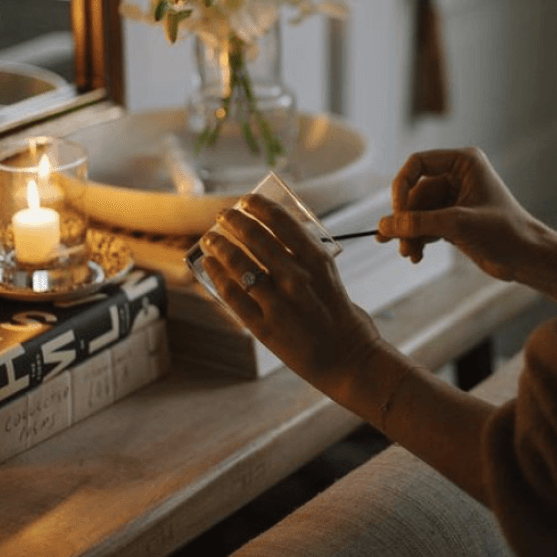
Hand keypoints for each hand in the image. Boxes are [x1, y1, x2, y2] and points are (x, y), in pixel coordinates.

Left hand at [200, 193, 382, 392]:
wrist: (346, 356)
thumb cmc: (335, 310)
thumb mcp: (327, 273)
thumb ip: (302, 253)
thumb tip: (268, 233)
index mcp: (316, 260)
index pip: (282, 221)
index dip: (260, 207)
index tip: (247, 200)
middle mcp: (296, 278)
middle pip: (257, 238)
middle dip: (235, 221)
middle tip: (223, 215)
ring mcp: (278, 303)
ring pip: (240, 264)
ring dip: (221, 246)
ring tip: (210, 239)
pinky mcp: (264, 327)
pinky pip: (233, 295)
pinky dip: (218, 275)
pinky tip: (209, 265)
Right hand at [377, 147, 539, 280]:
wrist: (528, 258)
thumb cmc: (504, 232)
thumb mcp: (458, 225)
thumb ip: (419, 223)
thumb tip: (383, 226)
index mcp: (464, 162)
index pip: (418, 164)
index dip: (401, 186)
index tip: (397, 213)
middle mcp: (457, 176)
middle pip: (415, 192)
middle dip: (406, 219)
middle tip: (398, 242)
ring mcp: (454, 199)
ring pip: (417, 212)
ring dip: (410, 233)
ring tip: (409, 254)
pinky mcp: (453, 220)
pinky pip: (425, 225)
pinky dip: (418, 239)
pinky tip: (415, 255)